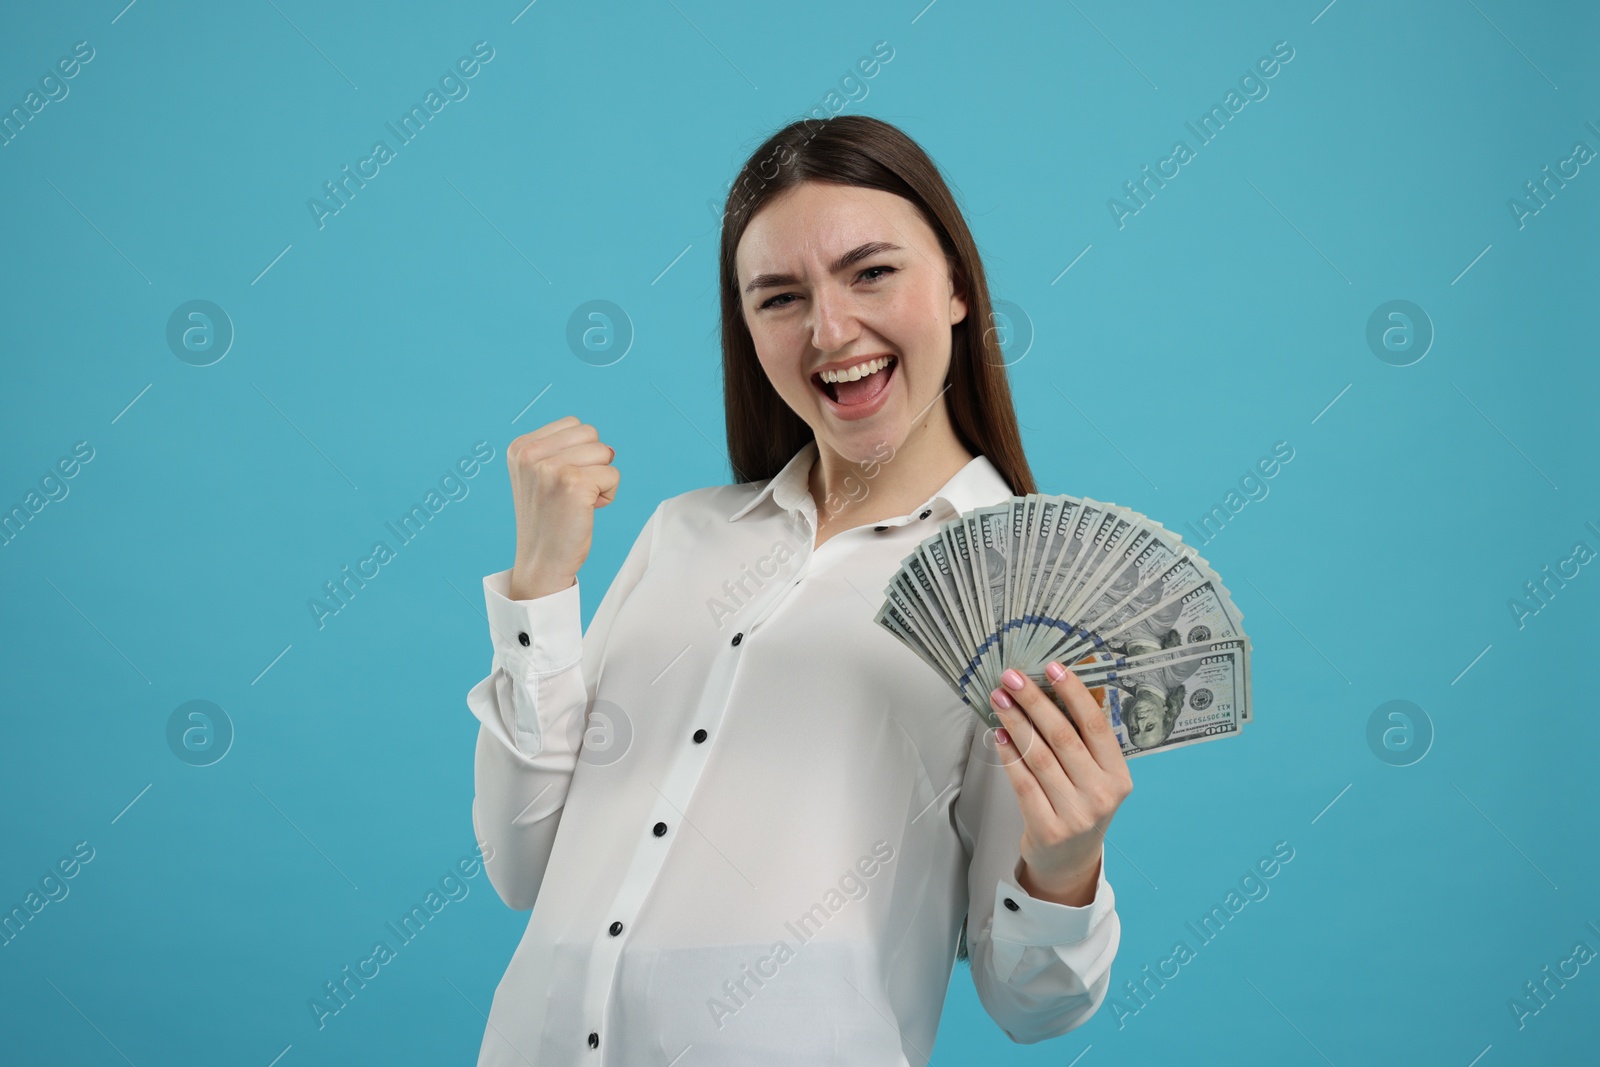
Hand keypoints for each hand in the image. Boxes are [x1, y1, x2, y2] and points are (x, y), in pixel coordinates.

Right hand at [506, 415, 619, 599]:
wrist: (541, 562)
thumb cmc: (549, 520)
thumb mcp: (540, 476)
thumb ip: (562, 451)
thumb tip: (608, 449)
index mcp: (520, 447)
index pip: (574, 425)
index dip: (579, 454)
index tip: (560, 483)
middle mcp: (530, 454)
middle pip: (591, 435)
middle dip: (593, 463)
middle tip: (572, 493)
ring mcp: (549, 467)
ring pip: (604, 452)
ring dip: (601, 479)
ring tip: (579, 502)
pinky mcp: (573, 483)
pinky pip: (613, 475)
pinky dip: (609, 495)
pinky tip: (587, 511)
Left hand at [988, 662, 1132, 906]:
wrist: (1070, 861)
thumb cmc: (1080, 807)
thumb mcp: (1095, 778)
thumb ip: (1082, 743)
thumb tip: (1049, 690)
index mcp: (1118, 776)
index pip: (1096, 726)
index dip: (1074, 694)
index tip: (1053, 668)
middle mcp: (1101, 795)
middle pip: (1063, 737)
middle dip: (1034, 701)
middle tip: (1012, 677)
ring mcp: (1075, 814)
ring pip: (1039, 757)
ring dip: (1016, 722)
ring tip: (1000, 699)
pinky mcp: (1047, 828)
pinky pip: (1023, 782)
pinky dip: (1009, 754)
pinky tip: (998, 733)